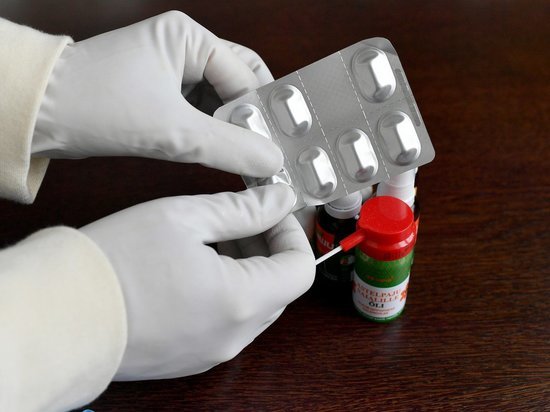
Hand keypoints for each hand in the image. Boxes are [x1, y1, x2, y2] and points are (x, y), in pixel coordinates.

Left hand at [32, 11, 280, 176]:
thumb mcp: (173, 131)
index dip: (261, 113)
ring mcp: (170, 70)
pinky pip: (199, 111)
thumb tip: (270, 159)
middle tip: (265, 148)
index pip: (246, 75)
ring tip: (245, 155)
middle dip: (251, 116)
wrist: (39, 115)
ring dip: (233, 127)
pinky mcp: (159, 93)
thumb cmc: (93, 104)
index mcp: (188, 38)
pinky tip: (220, 152)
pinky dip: (212, 132)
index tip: (272, 147)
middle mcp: (182, 48)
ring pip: (220, 99)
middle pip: (239, 81)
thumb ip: (230, 147)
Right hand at [80, 184, 314, 379]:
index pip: (300, 268)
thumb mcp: (185, 217)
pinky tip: (193, 268)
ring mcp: (213, 352)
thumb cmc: (115, 263)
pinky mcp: (191, 358)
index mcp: (241, 301)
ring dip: (246, 269)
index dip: (291, 233)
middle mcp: (234, 336)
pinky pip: (227, 322)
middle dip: (267, 247)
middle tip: (237, 218)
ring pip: (254, 305)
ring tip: (211, 239)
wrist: (59, 317)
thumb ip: (243, 208)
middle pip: (279, 287)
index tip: (270, 210)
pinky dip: (225, 292)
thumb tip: (280, 199)